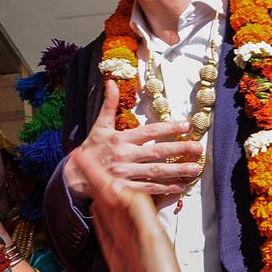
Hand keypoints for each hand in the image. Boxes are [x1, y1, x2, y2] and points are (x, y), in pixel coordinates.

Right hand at [62, 81, 202, 204]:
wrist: (74, 176)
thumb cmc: (91, 149)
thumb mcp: (99, 125)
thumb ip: (108, 105)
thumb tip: (111, 82)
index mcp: (121, 139)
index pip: (149, 131)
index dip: (168, 128)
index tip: (186, 125)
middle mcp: (125, 156)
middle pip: (157, 152)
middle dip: (179, 150)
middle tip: (198, 148)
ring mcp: (126, 174)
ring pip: (156, 172)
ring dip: (177, 171)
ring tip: (195, 168)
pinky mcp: (125, 188)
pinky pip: (148, 188)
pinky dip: (164, 189)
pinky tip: (180, 187)